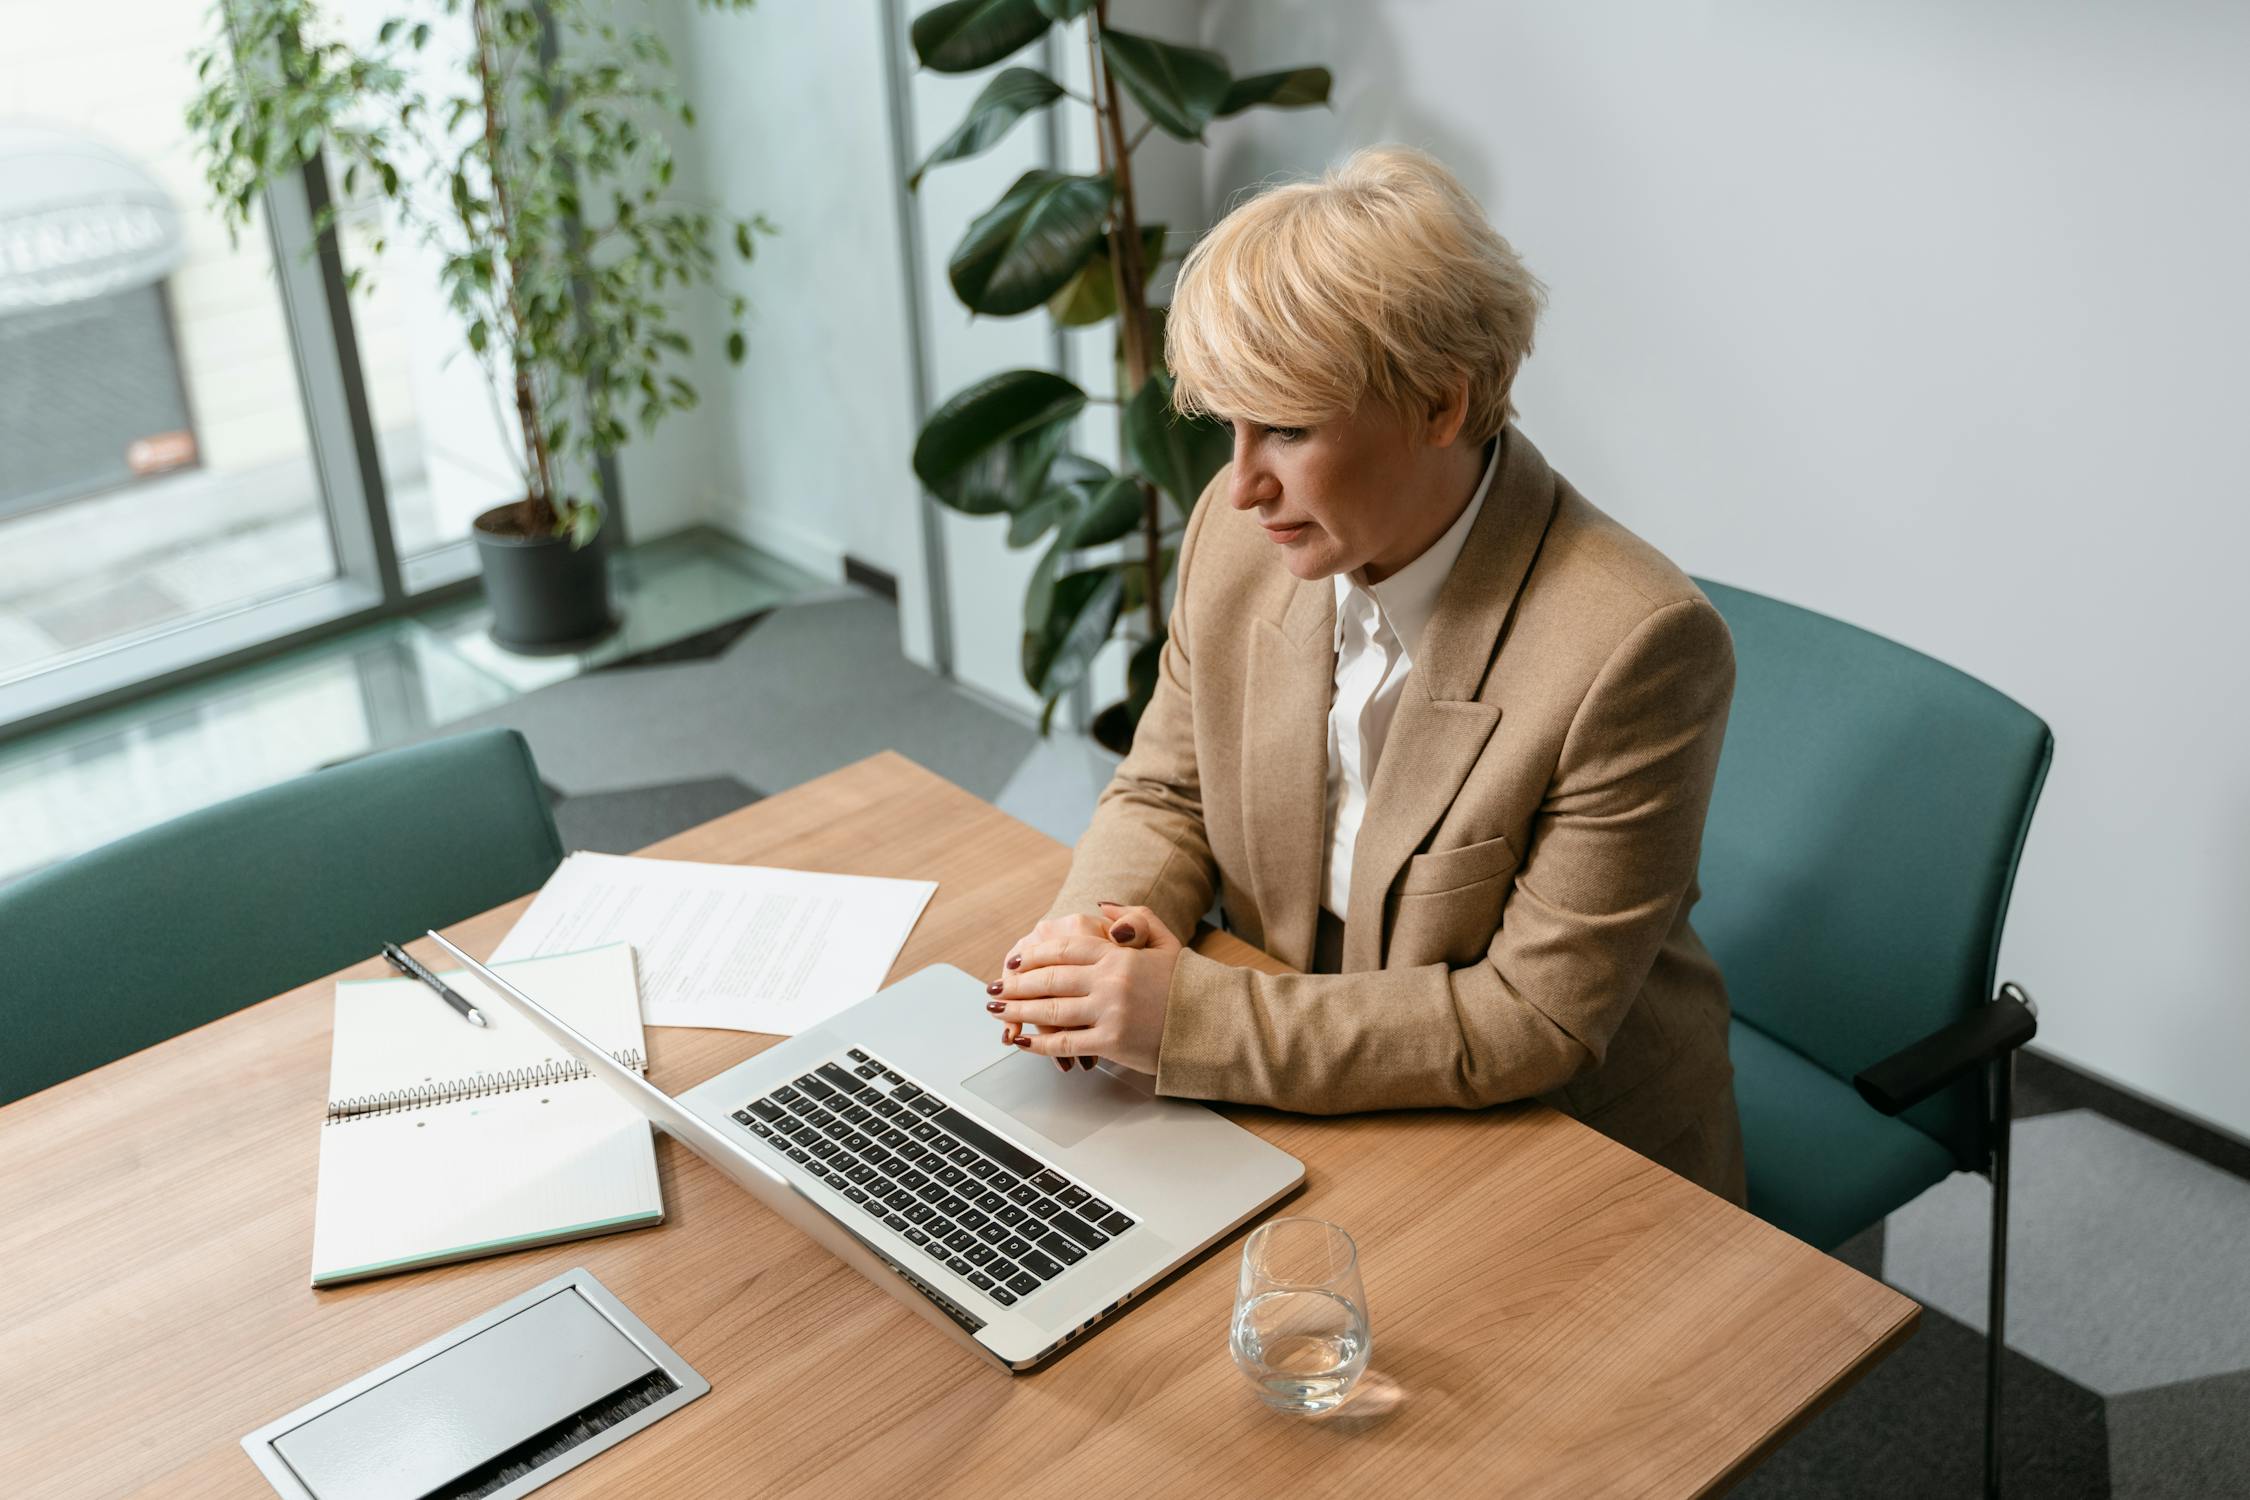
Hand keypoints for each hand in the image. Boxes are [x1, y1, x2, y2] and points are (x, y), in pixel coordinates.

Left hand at [988, 902, 1179, 1075]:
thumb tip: (1100, 908)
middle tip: (994, 988)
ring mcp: (1110, 1012)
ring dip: (1018, 1011)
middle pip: (1049, 979)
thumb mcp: (1165, 941)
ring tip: (998, 1011)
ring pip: (1050, 1010)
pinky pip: (1066, 1042)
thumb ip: (1135, 918)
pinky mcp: (1112, 1042)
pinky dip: (1040, 1043)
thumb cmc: (1186, 985)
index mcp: (1118, 954)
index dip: (1032, 955)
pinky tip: (1023, 1041)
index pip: (1064, 949)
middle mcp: (1110, 981)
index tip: (1014, 962)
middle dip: (1015, 984)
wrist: (1212, 1024)